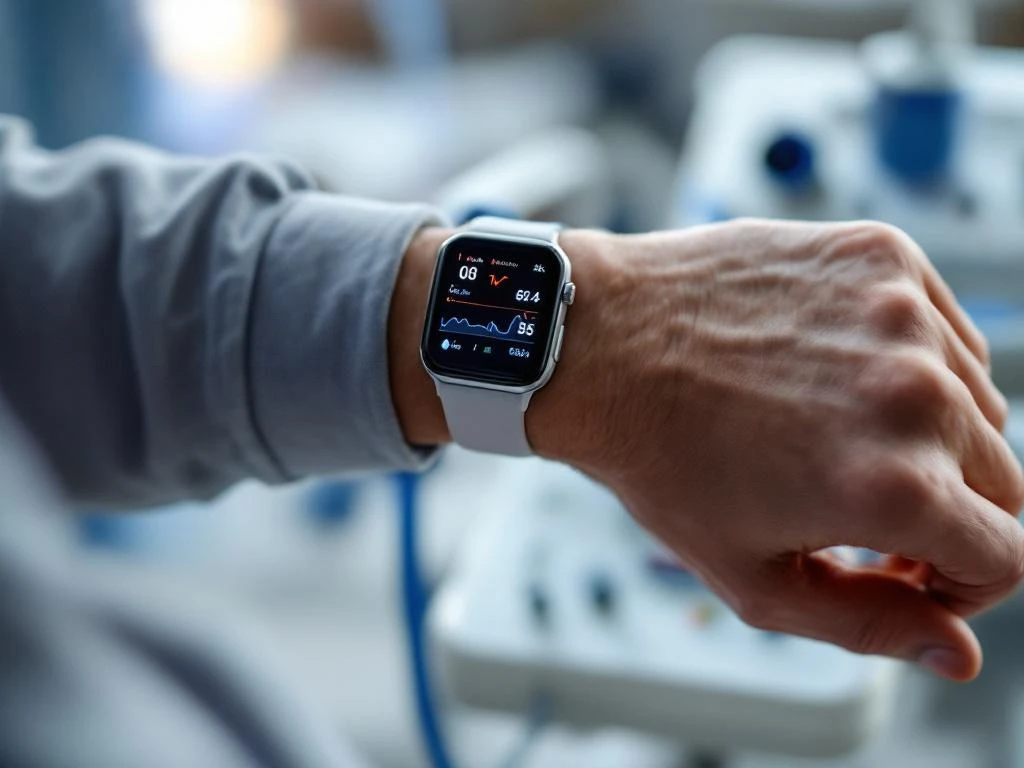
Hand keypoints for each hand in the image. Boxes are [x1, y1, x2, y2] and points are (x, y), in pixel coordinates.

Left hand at [531, 219, 1023, 680]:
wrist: (599, 344)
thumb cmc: (659, 461)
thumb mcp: (752, 577)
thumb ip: (868, 625)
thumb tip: (958, 652)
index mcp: (891, 486)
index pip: (1008, 555)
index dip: (962, 581)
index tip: (906, 568)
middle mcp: (915, 394)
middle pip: (1002, 482)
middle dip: (946, 512)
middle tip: (860, 508)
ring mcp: (902, 314)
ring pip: (977, 403)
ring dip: (929, 435)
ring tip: (833, 435)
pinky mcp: (880, 256)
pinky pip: (943, 330)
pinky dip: (912, 363)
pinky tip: (833, 374)